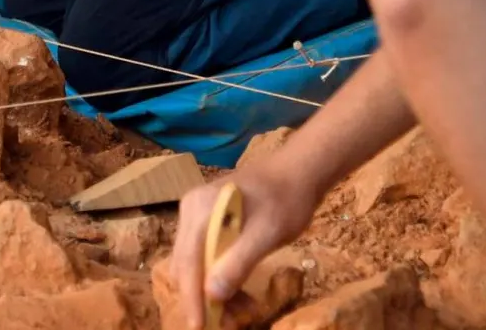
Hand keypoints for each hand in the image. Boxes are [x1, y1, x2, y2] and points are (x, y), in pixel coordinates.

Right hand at [167, 158, 320, 327]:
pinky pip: (204, 253)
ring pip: (195, 261)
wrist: (298, 172)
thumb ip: (238, 262)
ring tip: (242, 309)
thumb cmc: (285, 200)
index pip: (188, 261)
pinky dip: (219, 275)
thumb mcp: (267, 233)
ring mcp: (196, 213)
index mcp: (199, 210)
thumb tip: (212, 295)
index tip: (197, 326)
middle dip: (202, 296)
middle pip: (186, 263)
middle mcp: (190, 211)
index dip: (191, 297)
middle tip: (226, 323)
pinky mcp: (207, 218)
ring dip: (213, 288)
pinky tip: (239, 289)